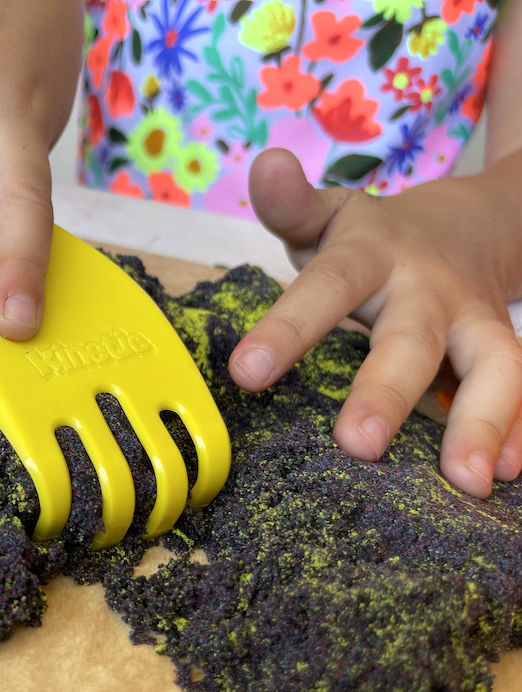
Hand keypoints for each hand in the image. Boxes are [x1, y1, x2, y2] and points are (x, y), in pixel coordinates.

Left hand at [230, 147, 521, 497]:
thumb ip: (289, 203)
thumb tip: (264, 162)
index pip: (324, 290)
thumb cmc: (369, 239)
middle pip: (411, 339)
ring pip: (493, 365)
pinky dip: (519, 429)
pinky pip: (520, 388)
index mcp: (369, 256)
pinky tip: (506, 473)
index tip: (246, 374)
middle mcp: (427, 289)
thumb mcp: (327, 216)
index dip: (287, 330)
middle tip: (358, 444)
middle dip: (387, 391)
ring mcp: (473, 320)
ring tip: (468, 481)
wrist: (465, 225)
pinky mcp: (501, 350)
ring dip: (483, 421)